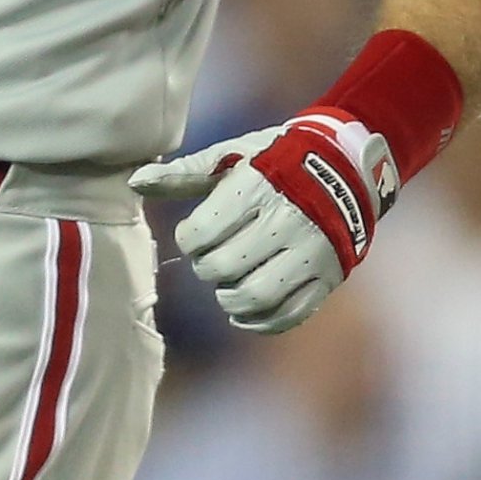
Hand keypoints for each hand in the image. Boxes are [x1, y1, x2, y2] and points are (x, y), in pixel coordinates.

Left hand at [130, 111, 401, 334]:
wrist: (346, 167)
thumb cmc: (274, 158)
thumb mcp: (229, 156)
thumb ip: (182, 174)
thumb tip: (135, 182)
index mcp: (255, 190)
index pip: (200, 233)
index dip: (188, 239)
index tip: (194, 234)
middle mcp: (285, 222)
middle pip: (224, 267)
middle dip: (206, 269)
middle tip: (209, 260)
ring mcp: (311, 252)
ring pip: (257, 296)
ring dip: (230, 300)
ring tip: (225, 289)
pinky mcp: (329, 276)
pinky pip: (292, 313)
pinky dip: (262, 322)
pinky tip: (244, 314)